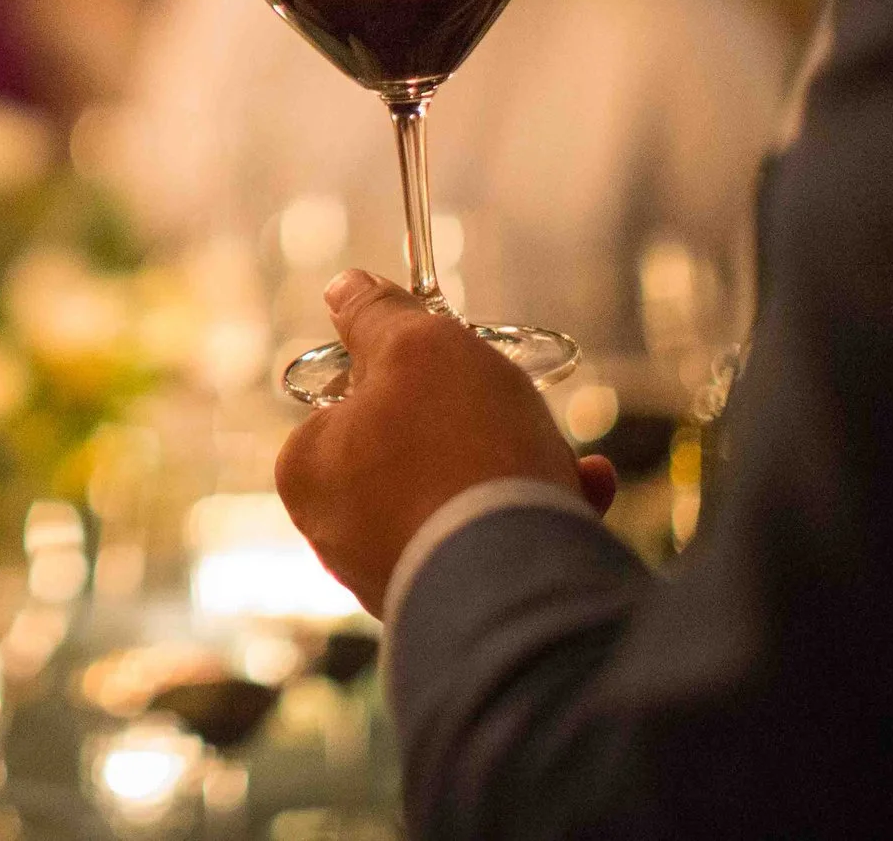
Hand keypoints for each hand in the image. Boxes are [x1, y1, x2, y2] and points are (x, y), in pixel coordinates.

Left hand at [275, 270, 616, 615]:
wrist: (518, 574)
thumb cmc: (457, 450)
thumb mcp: (417, 347)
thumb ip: (379, 316)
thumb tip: (345, 288)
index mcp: (309, 473)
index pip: (347, 404)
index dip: (404, 374)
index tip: (448, 366)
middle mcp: (341, 534)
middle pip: (414, 448)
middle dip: (476, 422)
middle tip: (509, 403)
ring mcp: (400, 577)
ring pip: (464, 495)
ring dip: (517, 463)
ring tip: (552, 453)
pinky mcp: (462, 605)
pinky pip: (499, 542)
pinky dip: (539, 510)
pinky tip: (582, 487)